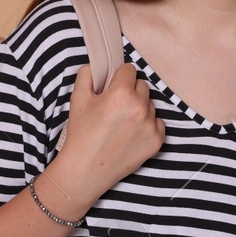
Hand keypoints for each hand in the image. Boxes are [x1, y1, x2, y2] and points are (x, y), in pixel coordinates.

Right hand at [49, 63, 164, 207]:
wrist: (86, 169)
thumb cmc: (81, 134)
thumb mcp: (77, 99)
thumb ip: (87, 75)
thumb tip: (97, 67)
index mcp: (121, 93)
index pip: (129, 69)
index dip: (118, 76)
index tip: (113, 85)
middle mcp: (139, 107)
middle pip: (142, 85)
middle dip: (130, 91)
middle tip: (115, 106)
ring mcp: (150, 125)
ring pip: (149, 104)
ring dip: (139, 108)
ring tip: (121, 122)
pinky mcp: (157, 141)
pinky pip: (157, 122)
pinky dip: (147, 125)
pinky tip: (131, 133)